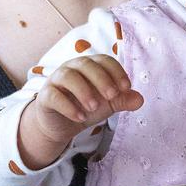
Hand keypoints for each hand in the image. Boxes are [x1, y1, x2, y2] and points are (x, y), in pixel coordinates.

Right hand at [19, 56, 142, 167]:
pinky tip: (80, 117)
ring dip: (83, 91)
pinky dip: (68, 106)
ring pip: (68, 76)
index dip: (116, 71)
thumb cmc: (86, 107)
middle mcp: (72, 68)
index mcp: (90, 66)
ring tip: (94, 108)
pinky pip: (54, 96)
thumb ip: (123, 100)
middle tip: (112, 96)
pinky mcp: (45, 96)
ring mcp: (56, 80)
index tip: (126, 88)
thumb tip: (140, 99)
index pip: (104, 60)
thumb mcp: (108, 104)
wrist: (62, 125)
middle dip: (101, 79)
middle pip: (86, 64)